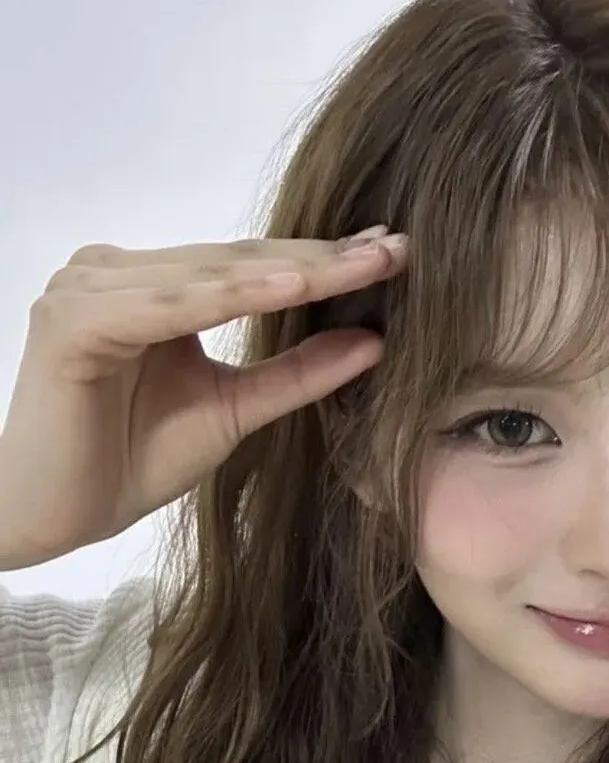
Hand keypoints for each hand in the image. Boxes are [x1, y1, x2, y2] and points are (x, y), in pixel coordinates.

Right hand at [0, 227, 404, 569]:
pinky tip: (292, 287)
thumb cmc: (134, 460)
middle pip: (241, 261)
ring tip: (363, 263)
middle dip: (324, 258)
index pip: (255, 267)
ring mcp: (92, 288)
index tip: (392, 253)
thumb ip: (298, 373)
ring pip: (214, 275)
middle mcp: (120, 272)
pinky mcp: (74, 319)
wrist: (57, 514)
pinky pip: (170, 304)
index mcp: (156, 287)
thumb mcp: (238, 408)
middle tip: (397, 248)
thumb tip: (374, 342)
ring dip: (294, 269)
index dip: (326, 262)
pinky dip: (231, 297)